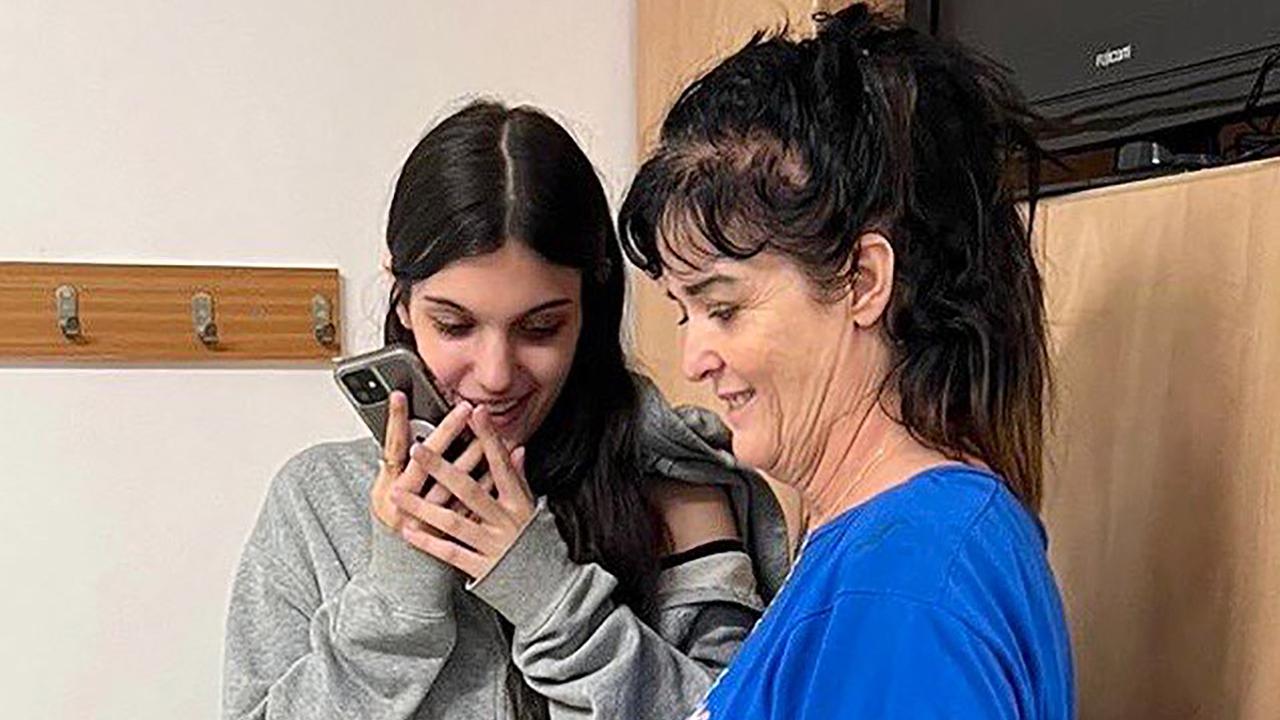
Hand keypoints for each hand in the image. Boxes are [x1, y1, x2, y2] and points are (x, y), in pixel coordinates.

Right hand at [371, 392, 485, 533]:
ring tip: (485, 435)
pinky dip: (485, 486)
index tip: (400, 396)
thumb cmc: (398, 522)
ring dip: (470, 458)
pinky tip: (498, 469)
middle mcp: (403, 500)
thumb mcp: (387, 490)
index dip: (393, 420)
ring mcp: (425, 517)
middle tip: (462, 408)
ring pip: (449, 485)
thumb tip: (397, 430)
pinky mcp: (447, 532)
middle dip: (445, 432)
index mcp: (389, 484)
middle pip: (424, 462)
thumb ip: (395, 459)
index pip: (390, 445)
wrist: (404, 569)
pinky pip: (468, 506)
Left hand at [390, 405, 536, 579]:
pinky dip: (429, 542)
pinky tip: (408, 531)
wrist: (548, 587)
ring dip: (423, 506)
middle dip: (442, 468)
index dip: (488, 438)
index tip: (474, 414)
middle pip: (469, 490)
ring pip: (453, 522)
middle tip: (417, 449)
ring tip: (398, 493)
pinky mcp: (481, 568)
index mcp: (518, 503)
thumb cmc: (536, 543)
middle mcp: (505, 521)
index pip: (501, 464)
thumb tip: (516, 449)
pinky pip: (451, 553)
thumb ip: (520, 479)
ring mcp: (492, 545)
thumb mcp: (532, 507)